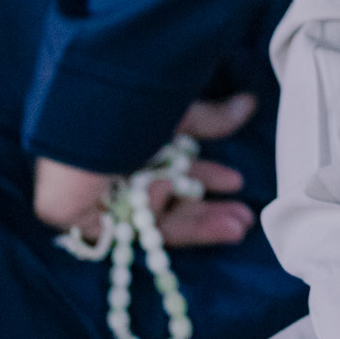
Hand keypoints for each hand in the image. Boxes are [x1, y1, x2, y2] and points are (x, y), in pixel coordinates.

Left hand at [32, 92, 258, 244]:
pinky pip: (145, 235)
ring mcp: (112, 202)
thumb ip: (211, 118)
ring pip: (163, 222)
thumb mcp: (177, 115)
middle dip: (211, 211)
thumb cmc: (130, 113)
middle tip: (245, 217)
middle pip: (171, 202)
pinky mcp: (99, 223)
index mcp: (138, 150)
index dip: (207, 178)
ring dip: (205, 224)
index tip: (236, 181)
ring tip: (240, 226)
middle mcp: (124, 177)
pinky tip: (209, 224)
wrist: (89, 128)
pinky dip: (184, 231)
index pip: (174, 172)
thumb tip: (250, 103)